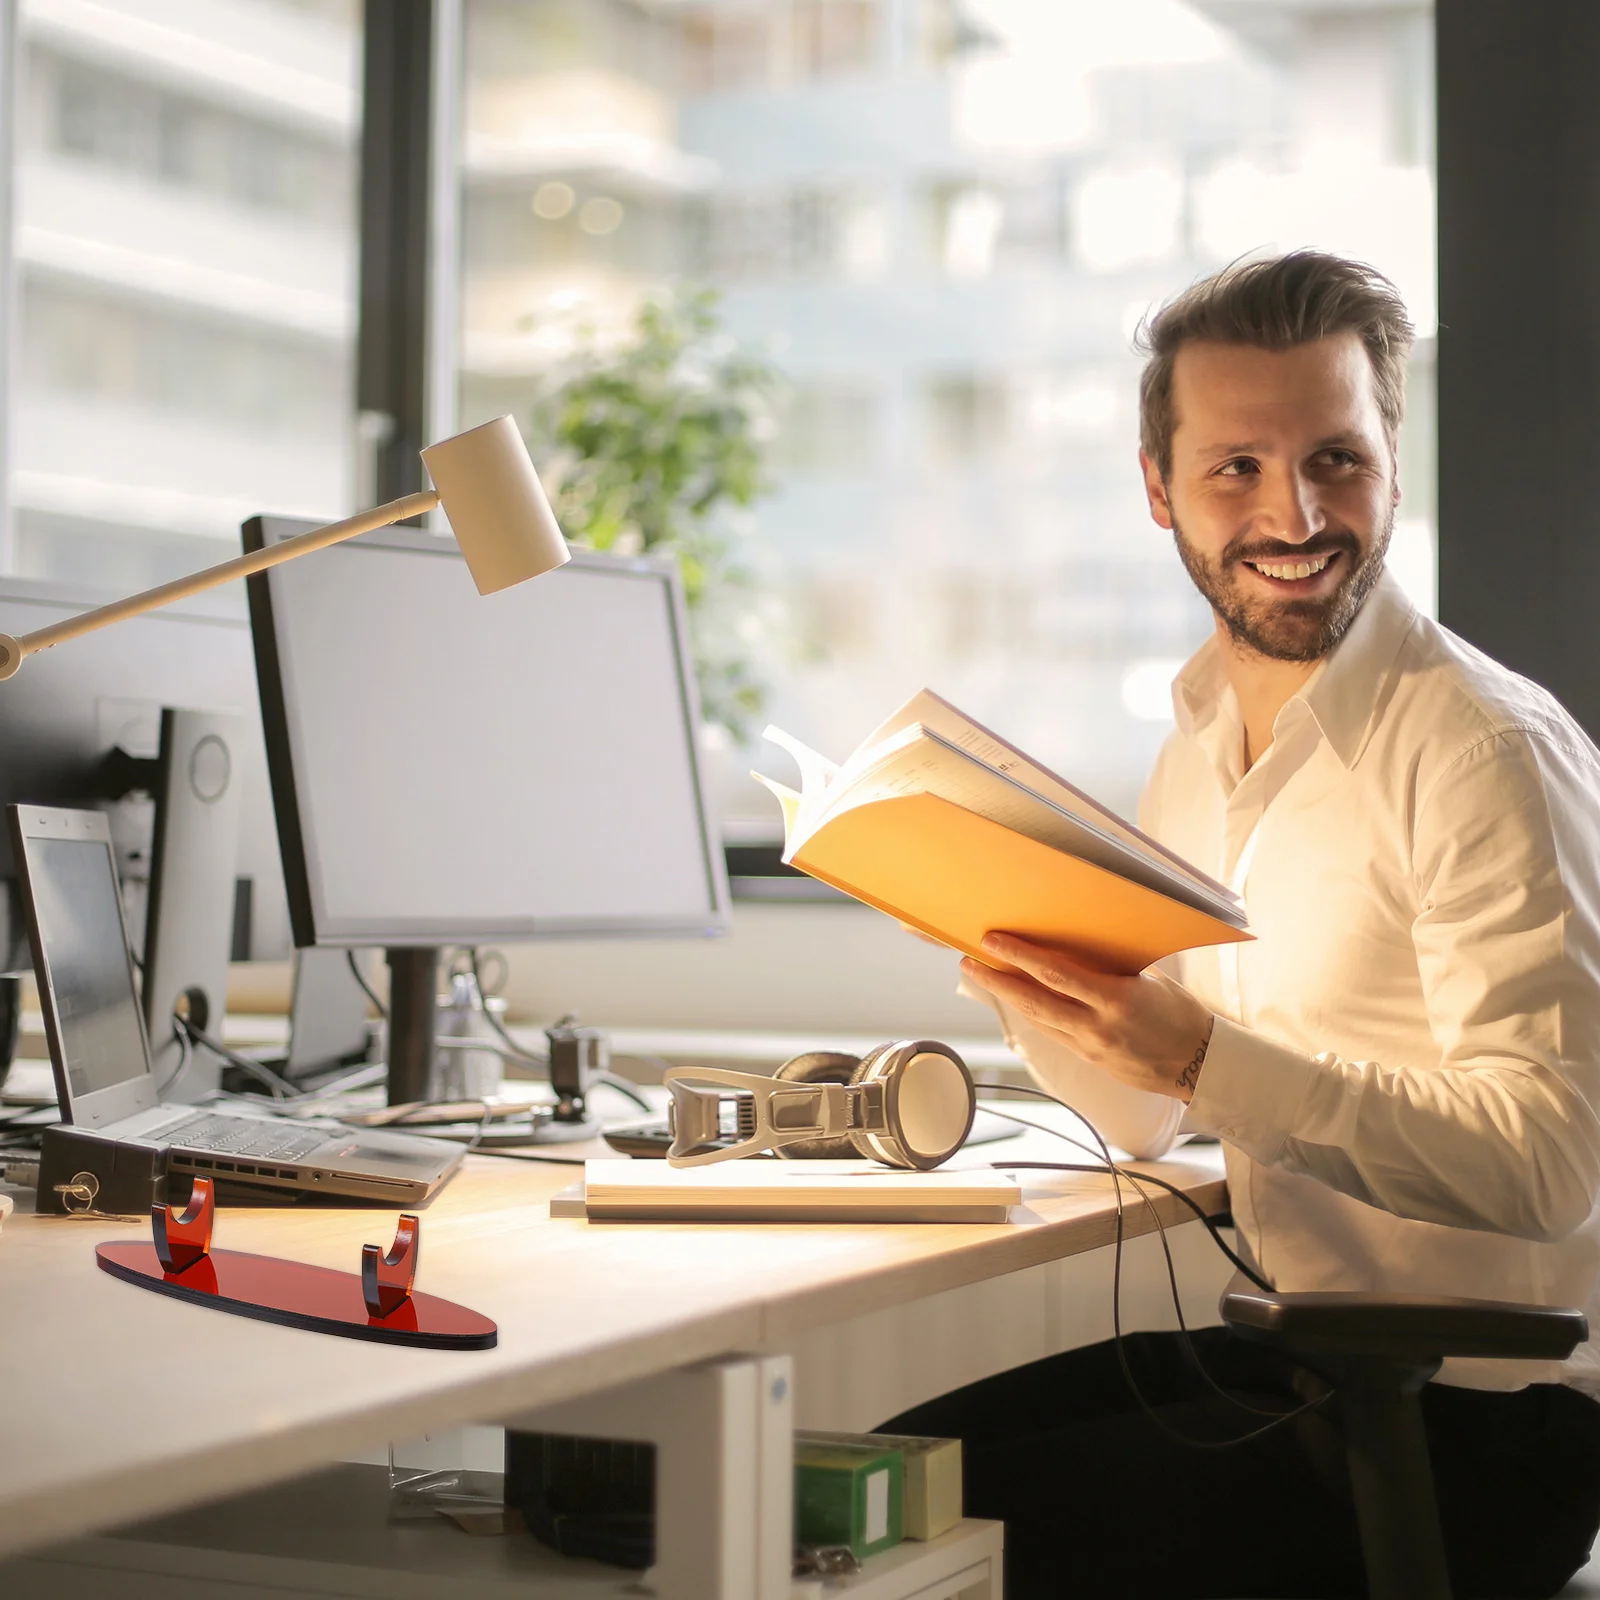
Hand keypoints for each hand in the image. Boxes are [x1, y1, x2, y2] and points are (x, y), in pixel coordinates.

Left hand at [961, 932, 1214, 1102]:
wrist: (1201, 1065)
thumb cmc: (1181, 1015)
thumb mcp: (1151, 980)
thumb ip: (1113, 965)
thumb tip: (1081, 940)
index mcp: (1117, 999)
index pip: (1056, 974)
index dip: (1019, 957)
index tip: (993, 941)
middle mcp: (1098, 1025)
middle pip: (1034, 1001)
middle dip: (997, 980)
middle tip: (969, 962)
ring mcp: (1091, 1047)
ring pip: (1037, 1020)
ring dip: (1008, 997)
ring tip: (984, 976)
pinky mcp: (1089, 1060)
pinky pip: (1052, 1033)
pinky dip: (1032, 1013)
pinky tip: (1017, 999)